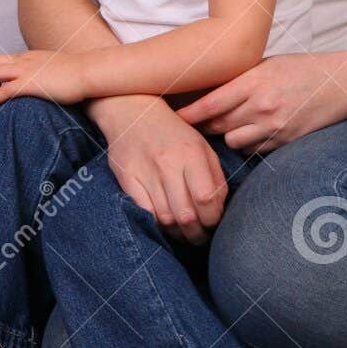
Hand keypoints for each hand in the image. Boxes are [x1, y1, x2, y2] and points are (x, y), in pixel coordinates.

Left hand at [0, 49, 84, 107]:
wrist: (88, 72)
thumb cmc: (77, 73)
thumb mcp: (55, 68)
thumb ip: (43, 72)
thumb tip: (42, 81)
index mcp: (28, 56)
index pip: (1, 59)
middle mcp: (23, 60)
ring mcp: (26, 71)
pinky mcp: (30, 84)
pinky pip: (3, 90)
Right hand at [93, 96, 227, 244]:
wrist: (132, 111)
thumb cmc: (173, 131)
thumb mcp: (201, 145)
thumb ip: (215, 176)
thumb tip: (219, 208)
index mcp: (191, 153)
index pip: (206, 199)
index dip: (213, 219)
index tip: (213, 223)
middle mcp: (168, 164)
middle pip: (186, 215)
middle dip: (197, 234)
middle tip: (200, 237)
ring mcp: (145, 172)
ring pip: (166, 219)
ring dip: (178, 234)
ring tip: (184, 233)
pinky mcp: (127, 179)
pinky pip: (144, 213)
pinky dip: (157, 225)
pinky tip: (165, 225)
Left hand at [178, 53, 346, 153]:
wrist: (338, 84)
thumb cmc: (298, 69)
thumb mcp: (266, 64)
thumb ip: (239, 78)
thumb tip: (207, 88)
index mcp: (254, 81)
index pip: (211, 103)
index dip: (190, 114)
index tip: (174, 118)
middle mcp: (262, 106)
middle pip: (218, 124)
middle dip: (205, 125)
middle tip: (192, 125)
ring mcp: (274, 126)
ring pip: (233, 141)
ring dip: (227, 135)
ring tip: (227, 126)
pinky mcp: (284, 141)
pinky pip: (253, 149)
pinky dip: (247, 143)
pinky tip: (250, 132)